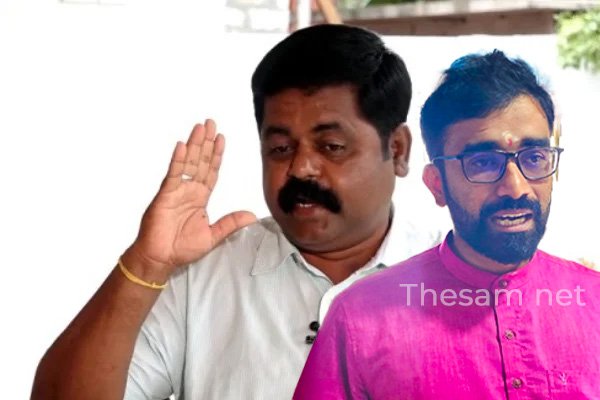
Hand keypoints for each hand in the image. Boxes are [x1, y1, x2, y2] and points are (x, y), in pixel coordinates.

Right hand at [124, 120, 256, 276]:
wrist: (161, 258)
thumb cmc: (182, 248)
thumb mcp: (213, 235)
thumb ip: (230, 223)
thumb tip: (252, 215)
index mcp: (200, 198)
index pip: (211, 171)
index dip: (217, 155)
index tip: (222, 139)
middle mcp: (189, 190)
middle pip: (201, 162)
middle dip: (206, 142)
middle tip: (211, 123)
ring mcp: (177, 190)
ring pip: (189, 163)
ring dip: (195, 145)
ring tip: (200, 127)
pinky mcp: (165, 195)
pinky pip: (174, 174)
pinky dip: (178, 160)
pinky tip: (183, 146)